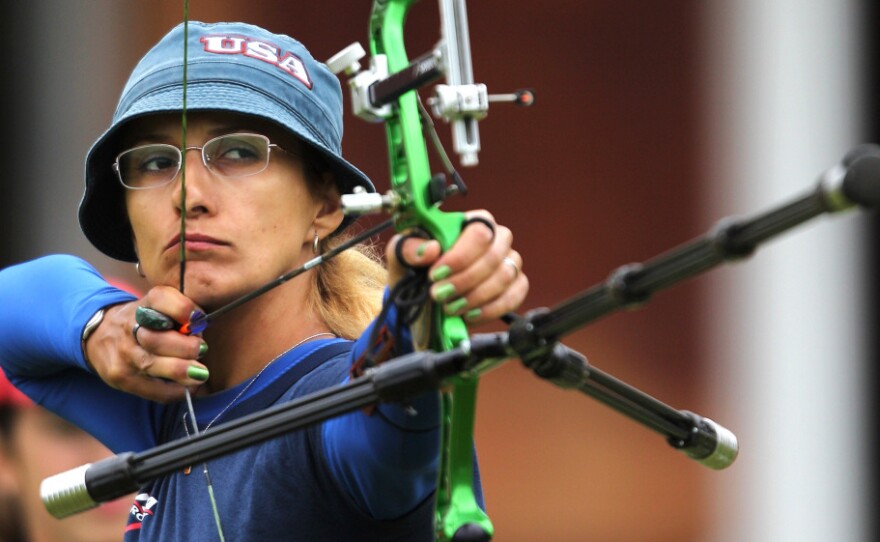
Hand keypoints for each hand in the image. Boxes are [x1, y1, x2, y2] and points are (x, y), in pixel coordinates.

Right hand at [84, 285, 208, 401]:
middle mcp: (129, 328)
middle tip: (202, 349)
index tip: (198, 319)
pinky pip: (152, 390)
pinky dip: (175, 391)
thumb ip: (181, 314)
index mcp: (143, 304)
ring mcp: (123, 355)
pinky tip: (189, 388)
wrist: (99, 335)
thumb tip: (203, 328)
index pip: (160, 299)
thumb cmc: (143, 321)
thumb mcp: (158, 307)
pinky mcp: (122, 379)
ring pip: (152, 365)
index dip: (183, 309)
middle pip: (157, 338)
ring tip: (200, 374)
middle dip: (185, 347)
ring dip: (182, 371)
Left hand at [386, 210, 527, 324]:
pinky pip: (514, 295)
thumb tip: (431, 249)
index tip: (436, 274)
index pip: (479, 231)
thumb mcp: (401, 255)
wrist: (419, 301)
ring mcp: (508, 263)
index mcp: (470, 223)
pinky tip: (469, 314)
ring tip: (450, 307)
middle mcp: (495, 240)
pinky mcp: (514, 287)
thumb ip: (410, 248)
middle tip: (439, 295)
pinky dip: (491, 309)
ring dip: (475, 296)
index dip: (460, 256)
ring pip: (504, 277)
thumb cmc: (415, 269)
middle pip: (494, 255)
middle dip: (465, 280)